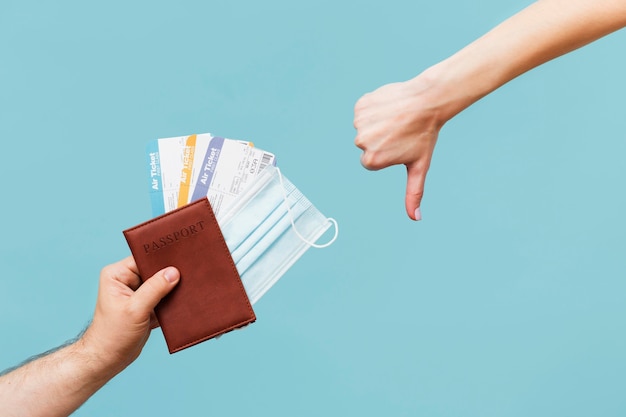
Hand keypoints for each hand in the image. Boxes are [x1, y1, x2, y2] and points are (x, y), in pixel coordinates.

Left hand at [80, 257, 179, 375]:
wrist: (108, 360)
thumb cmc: (113, 335)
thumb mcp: (135, 310)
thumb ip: (155, 289)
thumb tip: (174, 272)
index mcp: (117, 275)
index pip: (143, 258)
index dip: (161, 258)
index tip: (180, 258)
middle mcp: (126, 281)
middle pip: (154, 270)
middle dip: (170, 274)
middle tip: (189, 273)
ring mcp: (137, 294)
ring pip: (161, 284)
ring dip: (172, 289)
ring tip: (188, 287)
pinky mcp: (146, 305)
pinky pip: (163, 297)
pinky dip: (172, 301)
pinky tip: (183, 301)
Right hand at [354, 74, 445, 220]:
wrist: (428, 101)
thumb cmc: (425, 136)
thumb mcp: (419, 167)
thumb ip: (413, 193)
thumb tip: (415, 218)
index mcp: (372, 160)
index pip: (373, 160)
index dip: (388, 152)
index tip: (401, 144)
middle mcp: (362, 142)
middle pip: (367, 144)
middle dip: (382, 138)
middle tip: (401, 130)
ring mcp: (360, 122)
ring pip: (366, 127)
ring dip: (378, 122)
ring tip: (397, 118)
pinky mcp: (361, 105)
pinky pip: (364, 110)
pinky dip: (374, 108)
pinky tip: (390, 107)